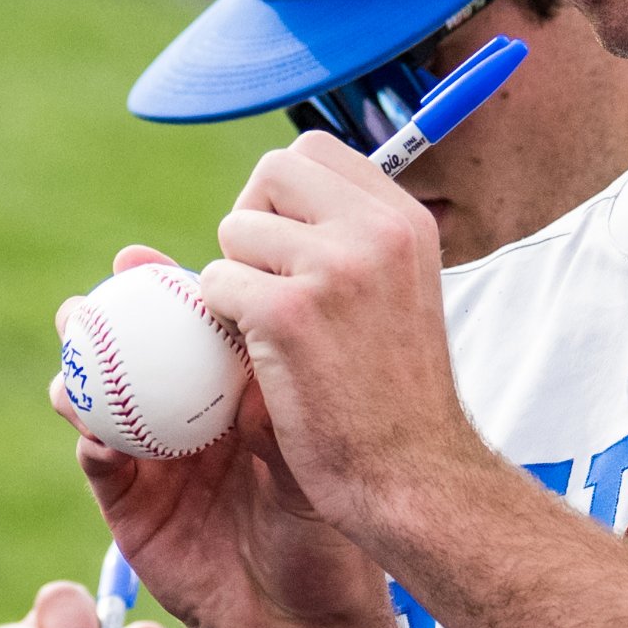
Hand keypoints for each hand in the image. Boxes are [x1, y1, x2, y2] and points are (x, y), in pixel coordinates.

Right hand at [51, 247, 384, 627]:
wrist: (305, 617)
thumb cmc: (325, 530)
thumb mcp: (307, 450)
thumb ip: (275, 394)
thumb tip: (246, 326)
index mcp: (230, 395)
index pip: (186, 330)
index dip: (159, 292)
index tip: (136, 259)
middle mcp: (186, 421)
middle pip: (132, 358)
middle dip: (102, 321)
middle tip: (87, 298)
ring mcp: (152, 462)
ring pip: (102, 404)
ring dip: (79, 372)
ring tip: (69, 347)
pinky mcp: (128, 507)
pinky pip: (99, 462)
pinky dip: (89, 437)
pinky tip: (87, 422)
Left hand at [198, 139, 486, 551]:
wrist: (412, 475)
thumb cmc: (393, 399)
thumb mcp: (397, 294)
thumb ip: (352, 243)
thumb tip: (277, 203)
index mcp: (404, 220)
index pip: (315, 151)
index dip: (282, 197)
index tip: (289, 253)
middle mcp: (377, 229)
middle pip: (271, 171)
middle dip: (251, 221)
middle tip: (266, 285)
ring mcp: (335, 266)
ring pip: (235, 230)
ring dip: (235, 277)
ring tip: (273, 332)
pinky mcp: (290, 311)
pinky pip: (216, 282)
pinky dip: (222, 319)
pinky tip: (261, 357)